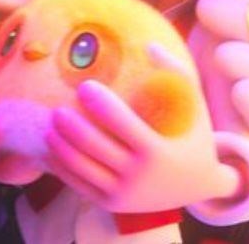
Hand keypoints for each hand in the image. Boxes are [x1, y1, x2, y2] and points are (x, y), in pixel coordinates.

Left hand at [42, 44, 239, 213]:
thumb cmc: (194, 136)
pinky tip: (51, 148)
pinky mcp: (111, 204)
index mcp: (157, 152)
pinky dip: (61, 166)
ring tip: (49, 126)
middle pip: (93, 147)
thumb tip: (149, 44)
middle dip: (70, 126)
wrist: (199, 186)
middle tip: (56, 108)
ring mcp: (123, 194)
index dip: (99, 103)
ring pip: (80, 168)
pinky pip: (78, 185)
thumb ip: (176, 72)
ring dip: (60, 146)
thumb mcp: (194, 104)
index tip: (84, 86)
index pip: (121, 124)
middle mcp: (138, 177)